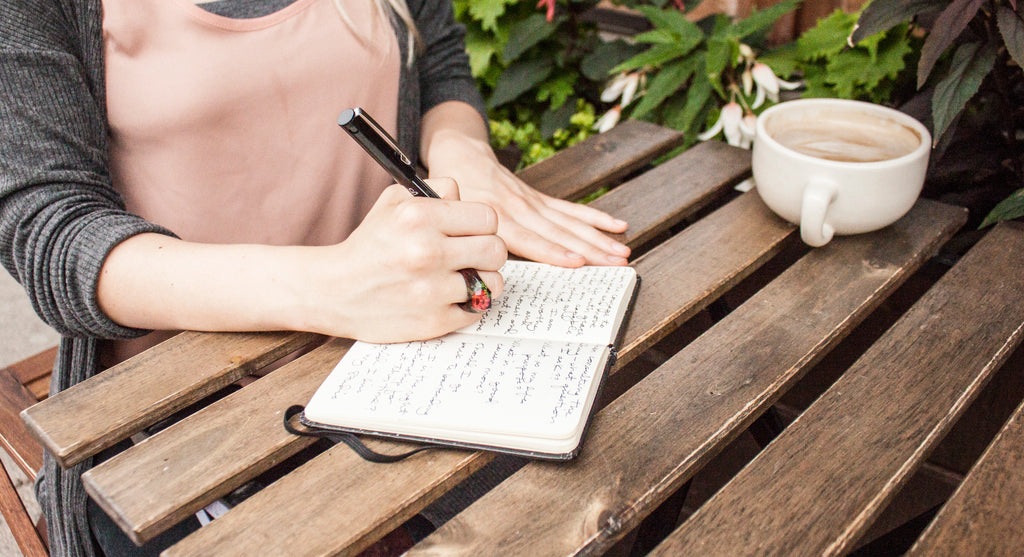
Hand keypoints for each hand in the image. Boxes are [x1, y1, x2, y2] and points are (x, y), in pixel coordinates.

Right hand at [309, 179, 505, 342]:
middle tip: (472, 255)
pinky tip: (450, 297)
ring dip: (482, 280)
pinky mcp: (434, 321)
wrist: (335, 291)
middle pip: (496, 250)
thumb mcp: (394, 203)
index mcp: (419, 217)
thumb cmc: (370, 245)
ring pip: (493, 282)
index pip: (488, 217)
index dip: (482, 224)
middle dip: (487, 251)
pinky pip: (477, 310)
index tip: (471, 231)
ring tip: (463, 278)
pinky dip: (467, 305)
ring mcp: (431, 290)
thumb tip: (466, 197)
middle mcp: (427, 252)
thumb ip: (436, 191)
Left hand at [426, 135, 629, 267]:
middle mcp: (519, 209)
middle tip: (615, 263)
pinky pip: (570, 209)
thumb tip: (470, 268)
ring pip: (569, 223)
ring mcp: (532, 203)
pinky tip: (617, 225)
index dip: (553, 251)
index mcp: (495, 216)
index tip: (577, 263)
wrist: (460, 155)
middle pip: (559, 233)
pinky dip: (594, 218)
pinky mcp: (539, 198)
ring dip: (598, 239)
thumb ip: (461, 237)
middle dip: (590, 249)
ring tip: (622, 252)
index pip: (529, 238)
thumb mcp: (448, 214)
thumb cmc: (452, 191)